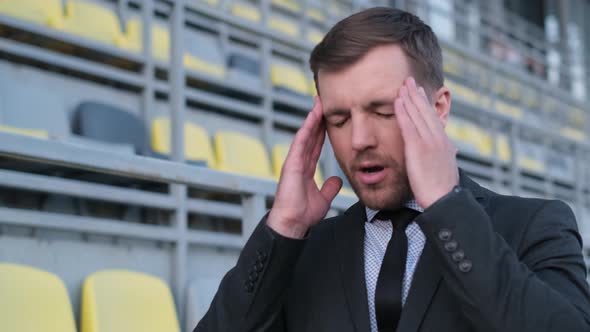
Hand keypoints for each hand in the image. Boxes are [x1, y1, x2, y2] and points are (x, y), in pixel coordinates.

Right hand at [267, 97, 342, 237]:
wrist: (293, 223)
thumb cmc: (303, 214)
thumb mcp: (323, 198)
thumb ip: (330, 188)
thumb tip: (337, 179)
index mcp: (305, 169)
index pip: (315, 145)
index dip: (322, 131)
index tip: (328, 118)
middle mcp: (299, 163)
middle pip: (310, 136)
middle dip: (317, 119)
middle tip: (323, 102)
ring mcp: (294, 162)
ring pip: (305, 135)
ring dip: (312, 119)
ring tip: (319, 103)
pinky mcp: (291, 164)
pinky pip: (300, 142)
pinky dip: (306, 129)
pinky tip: (312, 117)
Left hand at [395, 77, 458, 208]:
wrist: (444, 199)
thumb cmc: (442, 190)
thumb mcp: (446, 168)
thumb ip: (446, 156)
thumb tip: (452, 151)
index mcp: (444, 143)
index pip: (432, 118)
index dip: (424, 103)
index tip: (418, 92)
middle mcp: (437, 138)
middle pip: (425, 111)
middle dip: (416, 94)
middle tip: (409, 80)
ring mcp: (428, 142)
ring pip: (417, 114)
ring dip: (408, 98)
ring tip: (401, 85)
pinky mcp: (418, 148)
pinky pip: (408, 125)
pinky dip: (403, 111)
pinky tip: (397, 101)